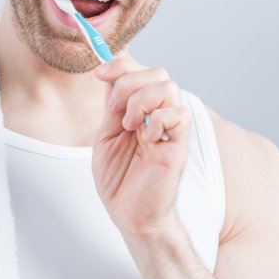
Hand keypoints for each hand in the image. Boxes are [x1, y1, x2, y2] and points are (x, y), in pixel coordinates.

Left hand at [92, 58, 190, 239]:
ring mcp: (170, 128)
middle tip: (114, 109)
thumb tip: (110, 75)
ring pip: (168, 87)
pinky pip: (178, 113)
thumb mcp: (106, 135)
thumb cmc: (118, 179)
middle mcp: (157, 115)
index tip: (99, 74)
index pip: (138, 72)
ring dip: (140, 101)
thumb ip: (112, 106)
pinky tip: (147, 138)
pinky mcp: (179, 144)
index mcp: (139, 110)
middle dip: (128, 82)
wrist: (128, 212)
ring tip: (130, 126)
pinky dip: (157, 119)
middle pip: (157, 72)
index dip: (120, 66)